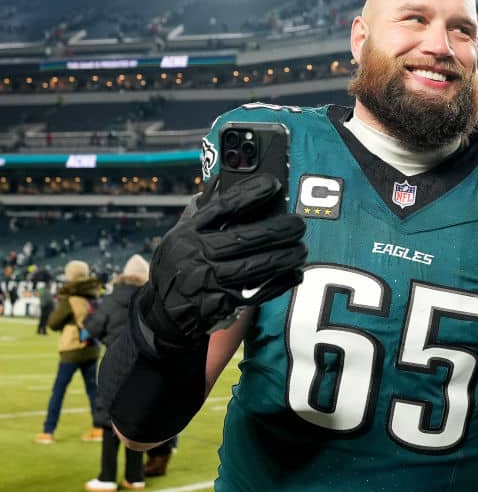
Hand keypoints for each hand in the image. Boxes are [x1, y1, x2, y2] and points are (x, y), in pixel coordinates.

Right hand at [138, 173, 306, 349]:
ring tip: (301, 249)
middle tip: (298, 224)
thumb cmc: (178, 264)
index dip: (250, 194)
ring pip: (255, 267)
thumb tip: (223, 180)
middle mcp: (197, 255)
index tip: (274, 184)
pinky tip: (295, 274)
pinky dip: (280, 283)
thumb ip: (202, 209)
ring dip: (284, 257)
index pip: (223, 207)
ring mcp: (209, 281)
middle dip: (277, 230)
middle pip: (244, 238)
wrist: (163, 311)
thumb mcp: (180, 234)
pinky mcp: (221, 304)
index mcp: (188, 232)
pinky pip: (257, 293)